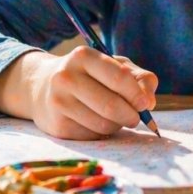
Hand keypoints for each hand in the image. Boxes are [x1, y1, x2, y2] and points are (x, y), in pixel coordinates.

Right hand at [28, 47, 157, 139]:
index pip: (119, 78)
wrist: (43, 88)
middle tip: (136, 118)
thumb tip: (149, 102)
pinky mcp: (57, 126)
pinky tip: (95, 121)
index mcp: (83, 56)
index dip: (137, 94)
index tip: (146, 104)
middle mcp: (66, 77)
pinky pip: (93, 136)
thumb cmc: (89, 75)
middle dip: (131, 115)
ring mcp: (59, 102)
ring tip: (114, 117)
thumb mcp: (113, 66)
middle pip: (111, 106)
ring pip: (103, 124)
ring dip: (117, 125)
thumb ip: (139, 78)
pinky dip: (102, 133)